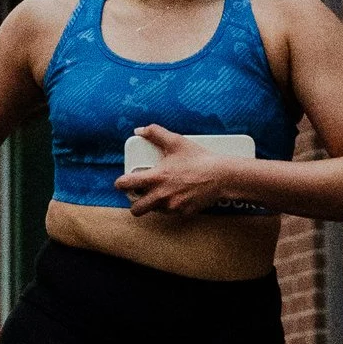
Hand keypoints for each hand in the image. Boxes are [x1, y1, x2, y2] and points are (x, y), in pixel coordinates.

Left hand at [115, 124, 235, 218]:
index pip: (126, 185)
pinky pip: (171, 213)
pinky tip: (179, 195)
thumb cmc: (199, 159)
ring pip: (154, 211)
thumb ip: (155, 133)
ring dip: (154, 204)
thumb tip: (139, 130)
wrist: (222, 177)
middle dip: (134, 203)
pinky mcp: (183, 213)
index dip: (120, 184)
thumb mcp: (176, 141)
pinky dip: (171, 206)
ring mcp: (173, 207)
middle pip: (136, 209)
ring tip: (162, 192)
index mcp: (156, 178)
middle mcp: (162, 195)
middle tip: (140, 194)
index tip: (122, 182)